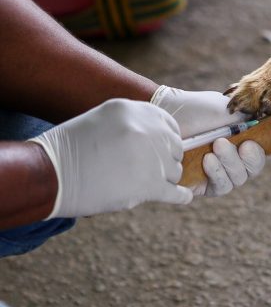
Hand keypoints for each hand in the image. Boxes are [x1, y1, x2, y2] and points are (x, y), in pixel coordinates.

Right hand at [30, 99, 192, 218]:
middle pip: (174, 147)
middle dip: (167, 159)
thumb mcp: (102, 120)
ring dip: (165, 178)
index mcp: (134, 110)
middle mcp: (146, 130)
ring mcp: (150, 157)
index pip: (169, 124)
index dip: (168, 139)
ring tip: (146, 182)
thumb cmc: (71, 149)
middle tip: (153, 168)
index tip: (163, 148)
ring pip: (174, 170)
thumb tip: (159, 137)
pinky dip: (181, 196)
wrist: (50, 175)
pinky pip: (176, 192)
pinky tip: (184, 196)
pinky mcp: (148, 185)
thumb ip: (133, 124)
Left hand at [151, 86, 265, 196]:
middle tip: (222, 143)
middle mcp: (233, 159)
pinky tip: (207, 161)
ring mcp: (218, 172)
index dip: (258, 154)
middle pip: (251, 171)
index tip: (248, 144)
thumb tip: (266, 130)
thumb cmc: (197, 109)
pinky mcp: (203, 184)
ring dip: (229, 165)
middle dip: (241, 159)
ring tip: (214, 148)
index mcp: (242, 141)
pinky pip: (220, 188)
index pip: (260, 155)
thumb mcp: (227, 111)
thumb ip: (247, 122)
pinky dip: (217, 175)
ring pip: (237, 180)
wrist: (168, 113)